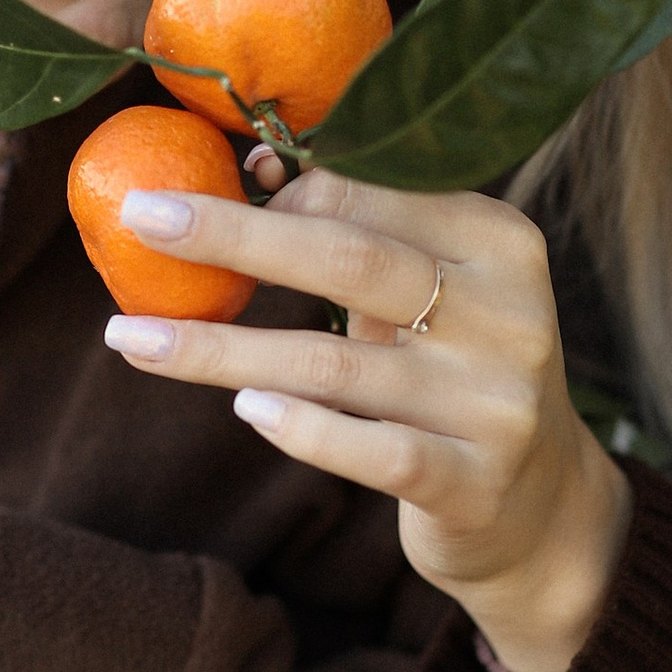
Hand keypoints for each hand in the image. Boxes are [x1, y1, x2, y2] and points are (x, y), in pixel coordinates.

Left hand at [99, 170, 630, 671]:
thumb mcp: (429, 293)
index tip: (190, 186)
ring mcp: (496, 403)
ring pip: (336, 365)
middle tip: (138, 218)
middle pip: (349, 258)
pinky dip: (303, 429)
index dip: (282, 187)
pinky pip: (375, 452)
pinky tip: (244, 409)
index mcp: (499, 243)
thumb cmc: (452, 372)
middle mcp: (509, 314)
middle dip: (233, 235)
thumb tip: (257, 164)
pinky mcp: (474, 483)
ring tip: (131, 339)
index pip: (375, 194)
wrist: (540, 508)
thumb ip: (360, 233)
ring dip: (220, 348)